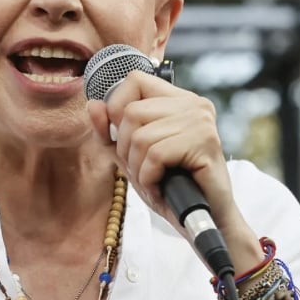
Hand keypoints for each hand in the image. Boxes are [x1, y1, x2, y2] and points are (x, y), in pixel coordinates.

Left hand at [86, 71, 258, 255]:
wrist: (206, 220)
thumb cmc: (171, 188)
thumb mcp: (133, 157)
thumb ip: (111, 132)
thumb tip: (93, 105)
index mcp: (178, 100)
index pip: (134, 80)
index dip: (117, 107)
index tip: (121, 138)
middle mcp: (193, 104)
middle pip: (132, 112)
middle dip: (126, 148)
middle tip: (142, 170)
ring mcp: (201, 121)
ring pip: (140, 136)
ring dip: (138, 168)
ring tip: (153, 182)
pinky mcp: (205, 142)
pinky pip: (155, 154)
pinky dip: (149, 177)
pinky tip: (160, 188)